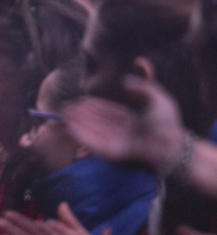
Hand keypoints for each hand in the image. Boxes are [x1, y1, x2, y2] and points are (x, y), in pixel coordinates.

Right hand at [61, 76, 187, 173]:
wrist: (170, 143)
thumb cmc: (167, 122)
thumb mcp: (157, 98)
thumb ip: (142, 87)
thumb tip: (124, 81)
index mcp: (129, 120)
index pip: (106, 112)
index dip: (92, 106)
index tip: (80, 100)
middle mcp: (119, 131)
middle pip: (95, 121)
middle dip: (80, 114)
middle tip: (65, 106)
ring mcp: (114, 142)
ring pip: (91, 130)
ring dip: (76, 123)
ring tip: (64, 113)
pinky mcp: (109, 153)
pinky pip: (91, 143)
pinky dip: (79, 134)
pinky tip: (70, 126)